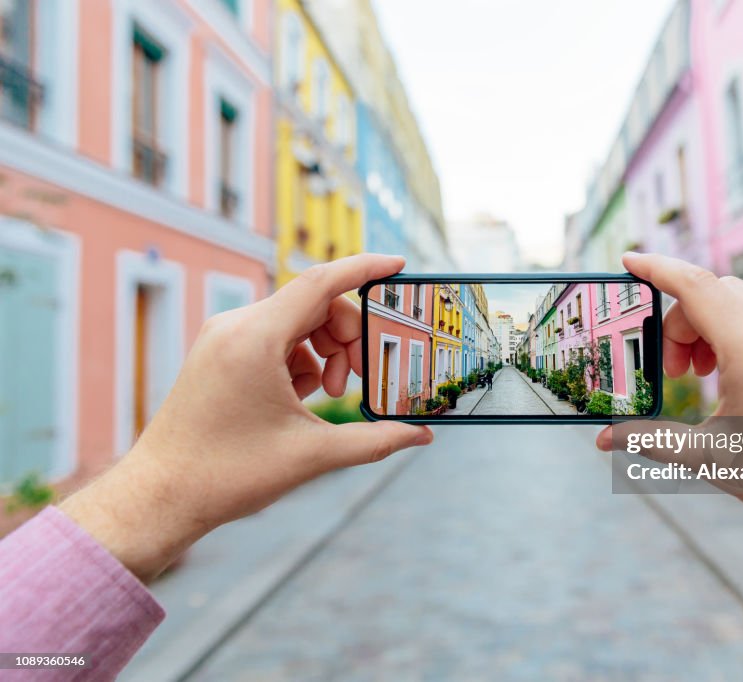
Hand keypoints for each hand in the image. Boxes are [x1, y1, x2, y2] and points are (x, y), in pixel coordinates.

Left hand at [61, 255, 432, 581]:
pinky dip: (299, 359)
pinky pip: (274, 338)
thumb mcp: (312, 455)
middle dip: (349, 336)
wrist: (161, 495)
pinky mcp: (219, 353)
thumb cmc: (227, 474)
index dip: (364, 269)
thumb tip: (421, 435)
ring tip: (329, 396)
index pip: (321, 282)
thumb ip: (374, 440)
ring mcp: (223, 338)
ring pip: (296, 321)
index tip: (398, 264)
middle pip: (314, 303)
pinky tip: (301, 398)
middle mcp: (235, 326)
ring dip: (325, 350)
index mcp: (256, 339)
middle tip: (358, 380)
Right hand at [597, 253, 742, 565]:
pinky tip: (736, 372)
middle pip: (712, 293)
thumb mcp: (713, 458)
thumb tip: (605, 440)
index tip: (629, 261)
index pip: (694, 285)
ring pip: (741, 300)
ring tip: (703, 375)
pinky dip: (739, 328)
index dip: (656, 268)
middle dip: (680, 321)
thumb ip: (653, 439)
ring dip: (710, 323)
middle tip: (673, 371)